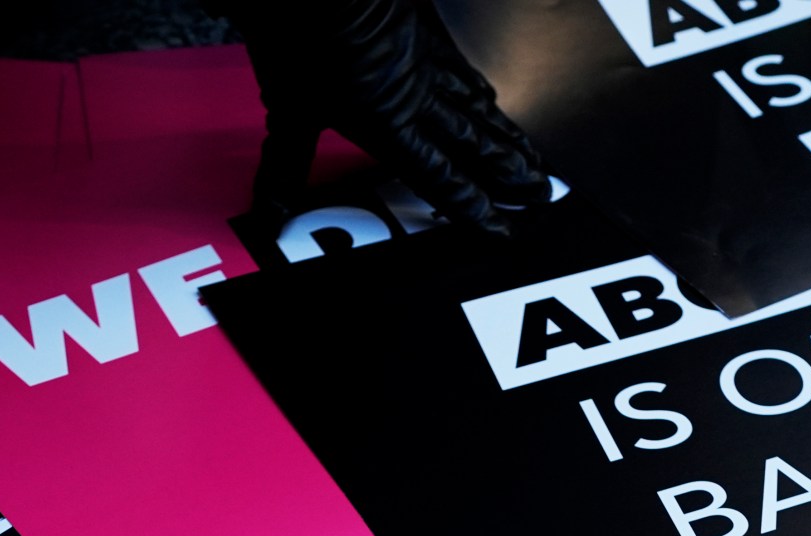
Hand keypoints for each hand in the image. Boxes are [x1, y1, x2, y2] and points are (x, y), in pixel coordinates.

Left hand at [222, 0, 550, 232]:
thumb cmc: (304, 36)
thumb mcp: (289, 112)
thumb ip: (284, 167)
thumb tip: (269, 212)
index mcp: (388, 125)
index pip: (440, 179)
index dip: (472, 207)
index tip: (501, 227)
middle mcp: (417, 97)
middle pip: (475, 144)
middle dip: (509, 174)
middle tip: (540, 194)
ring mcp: (425, 61)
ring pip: (478, 107)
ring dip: (506, 136)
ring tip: (533, 156)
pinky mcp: (423, 32)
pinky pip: (463, 69)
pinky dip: (482, 89)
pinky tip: (489, 94)